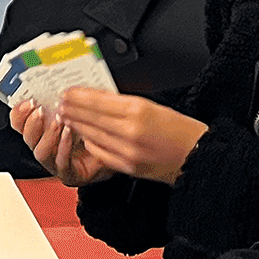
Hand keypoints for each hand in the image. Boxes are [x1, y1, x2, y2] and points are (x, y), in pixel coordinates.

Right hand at [9, 101, 114, 186]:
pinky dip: (63, 147)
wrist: (120, 151)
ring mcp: (55, 162)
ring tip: (58, 122)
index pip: (20, 122)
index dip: (20, 113)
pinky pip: (60, 163)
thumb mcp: (81, 108)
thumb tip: (61, 85)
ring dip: (48, 135)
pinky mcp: (69, 174)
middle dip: (31, 123)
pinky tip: (69, 134)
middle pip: (26, 137)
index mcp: (44, 128)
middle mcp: (46, 146)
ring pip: (40, 152)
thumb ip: (68, 100)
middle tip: (40, 111)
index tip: (28, 102)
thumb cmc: (100, 129)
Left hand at [54, 89, 207, 185]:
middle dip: (72, 109)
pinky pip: (100, 152)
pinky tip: (83, 136)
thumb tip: (100, 99)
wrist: (198, 156)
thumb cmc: (181, 130)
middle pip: (91, 117)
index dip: (79, 96)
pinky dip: (89, 143)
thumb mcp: (154, 106)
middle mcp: (131, 131)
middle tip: (60, 103)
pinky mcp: (127, 166)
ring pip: (92, 135)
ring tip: (66, 117)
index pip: (98, 100)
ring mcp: (127, 151)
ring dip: (77, 125)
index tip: (68, 91)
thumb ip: (125, 103)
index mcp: (139, 110)